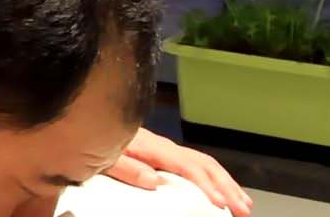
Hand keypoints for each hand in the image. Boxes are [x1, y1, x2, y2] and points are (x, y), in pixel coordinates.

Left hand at [106, 128, 251, 216]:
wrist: (86, 122)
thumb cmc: (92, 142)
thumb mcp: (103, 158)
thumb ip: (127, 168)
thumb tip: (155, 181)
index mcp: (152, 148)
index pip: (188, 167)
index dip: (205, 185)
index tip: (219, 204)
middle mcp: (165, 147)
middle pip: (205, 164)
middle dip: (227, 187)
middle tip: (243, 210)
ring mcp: (167, 150)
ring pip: (206, 164)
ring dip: (227, 184)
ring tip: (243, 205)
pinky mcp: (165, 154)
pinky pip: (197, 165)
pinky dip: (215, 179)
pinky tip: (221, 191)